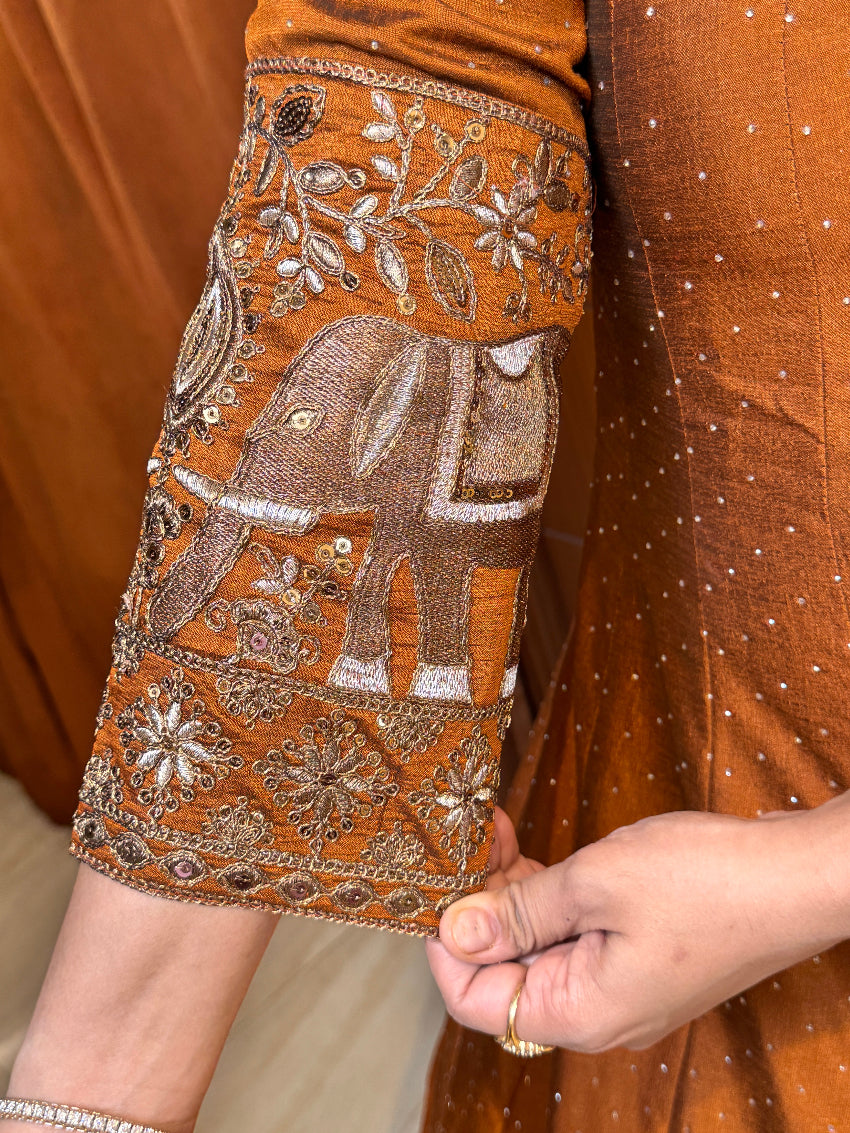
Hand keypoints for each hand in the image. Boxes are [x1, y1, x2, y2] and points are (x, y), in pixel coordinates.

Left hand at [426, 800, 849, 1051]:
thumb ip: (519, 911)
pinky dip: (548, 896)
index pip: (477, 1000)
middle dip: (480, 905)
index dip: (445, 943)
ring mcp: (619, 985)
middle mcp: (596, 1011)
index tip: (435, 882)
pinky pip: (573, 934)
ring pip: (538, 946)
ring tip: (493, 833)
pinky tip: (532, 852)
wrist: (794, 876)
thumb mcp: (595, 884)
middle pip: (507, 969)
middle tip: (466, 840)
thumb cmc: (705, 880)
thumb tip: (453, 931)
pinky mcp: (637, 956)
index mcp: (582, 1012)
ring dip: (512, 893)